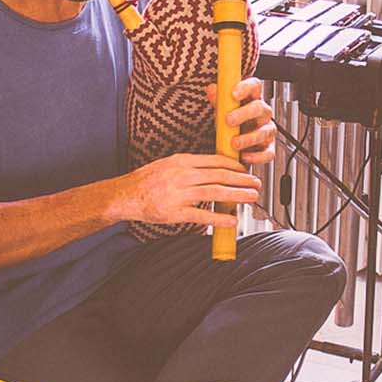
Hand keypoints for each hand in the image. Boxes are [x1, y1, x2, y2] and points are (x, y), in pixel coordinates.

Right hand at [114, 151, 261, 229]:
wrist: (125, 195)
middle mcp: (182, 175)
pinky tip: (232, 220)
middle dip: (242, 180)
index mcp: (182, 161)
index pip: (215, 161)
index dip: (235, 166)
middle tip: (256, 184)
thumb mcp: (168, 164)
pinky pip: (202, 216)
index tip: (245, 171)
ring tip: (251, 197)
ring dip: (237, 195)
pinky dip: (219, 218)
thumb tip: (214, 170)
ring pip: (215, 193)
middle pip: (220, 176)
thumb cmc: (145, 180)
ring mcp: (179, 194)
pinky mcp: (175, 212)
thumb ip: (190, 166)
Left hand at [204, 76, 275, 168]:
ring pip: (264, 132)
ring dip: (249, 138)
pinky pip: (267, 153)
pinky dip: (256, 156)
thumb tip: (212, 89)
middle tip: (229, 120)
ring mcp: (266, 131)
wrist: (234, 141)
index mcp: (252, 98)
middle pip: (260, 108)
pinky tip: (244, 156)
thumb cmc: (231, 121)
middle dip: (245, 114)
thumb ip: (218, 99)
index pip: (254, 86)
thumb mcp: (222, 109)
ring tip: (234, 143)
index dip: (245, 88)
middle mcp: (262, 113)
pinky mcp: (268, 149)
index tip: (233, 93)